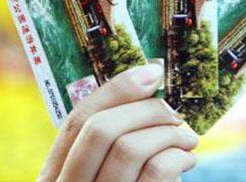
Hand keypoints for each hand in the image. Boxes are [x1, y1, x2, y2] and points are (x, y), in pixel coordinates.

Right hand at [38, 64, 197, 181]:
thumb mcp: (106, 170)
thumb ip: (112, 140)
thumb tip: (148, 86)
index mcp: (57, 174)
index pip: (77, 119)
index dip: (116, 89)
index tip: (151, 73)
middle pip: (100, 129)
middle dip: (146, 110)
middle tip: (174, 113)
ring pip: (130, 148)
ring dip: (169, 133)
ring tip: (188, 137)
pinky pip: (157, 171)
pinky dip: (179, 156)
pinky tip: (188, 159)